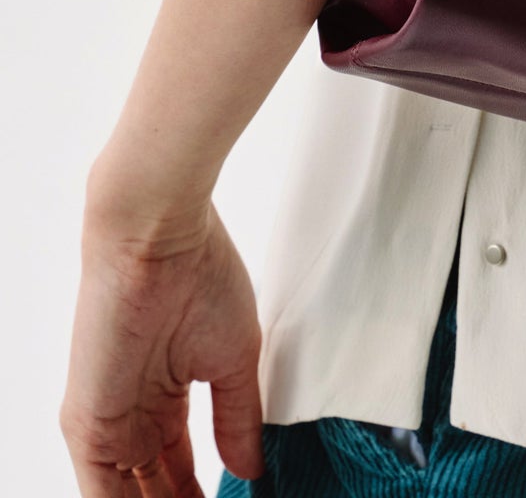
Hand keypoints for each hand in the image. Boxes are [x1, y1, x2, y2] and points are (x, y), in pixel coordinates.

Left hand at [61, 196, 264, 497]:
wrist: (159, 238)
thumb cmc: (200, 274)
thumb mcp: (234, 358)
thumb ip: (238, 419)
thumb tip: (252, 469)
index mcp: (164, 397)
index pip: (179, 468)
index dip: (204, 495)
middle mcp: (131, 417)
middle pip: (153, 490)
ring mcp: (107, 425)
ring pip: (128, 496)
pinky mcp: (88, 428)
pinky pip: (103, 495)